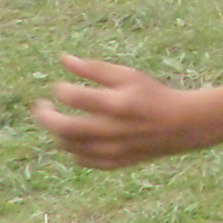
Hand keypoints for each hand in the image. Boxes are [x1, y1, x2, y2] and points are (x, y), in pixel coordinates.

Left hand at [29, 56, 204, 168]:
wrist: (181, 125)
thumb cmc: (152, 95)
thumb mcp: (128, 75)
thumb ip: (95, 68)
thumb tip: (64, 59)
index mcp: (117, 103)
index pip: (72, 96)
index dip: (59, 89)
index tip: (59, 86)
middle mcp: (112, 129)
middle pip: (63, 127)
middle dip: (45, 116)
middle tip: (40, 106)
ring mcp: (112, 150)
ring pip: (68, 145)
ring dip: (58, 132)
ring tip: (60, 120)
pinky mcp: (113, 164)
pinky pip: (81, 159)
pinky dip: (73, 147)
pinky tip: (78, 136)